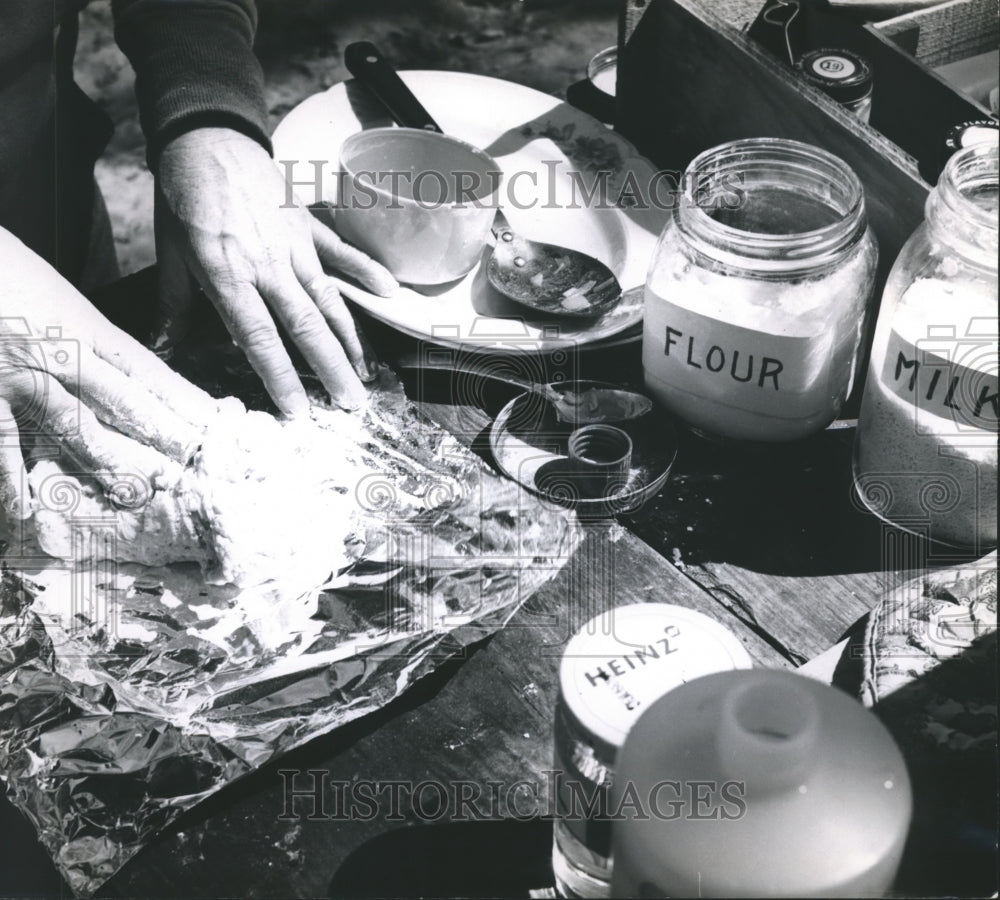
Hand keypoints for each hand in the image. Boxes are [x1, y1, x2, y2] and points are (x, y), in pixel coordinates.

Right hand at [0, 227, 222, 519]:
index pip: (146, 369)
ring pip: (73, 422)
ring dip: (108, 460)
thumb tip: (121, 370)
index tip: (214, 426)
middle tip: (198, 468)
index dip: (182, 401)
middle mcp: (58, 349)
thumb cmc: (0, 272)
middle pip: (122, 400)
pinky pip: (1, 435)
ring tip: (141, 492)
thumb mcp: (51, 293)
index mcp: (82, 324)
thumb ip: (85, 336)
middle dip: (163, 436)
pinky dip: (9, 472)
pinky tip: (24, 506)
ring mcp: (18, 372)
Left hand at [155, 127, 396, 415]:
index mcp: (229, 275)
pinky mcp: (309, 227)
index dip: (281, 376)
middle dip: (331, 369)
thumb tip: (162, 347)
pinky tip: (389, 293)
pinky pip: (342, 253)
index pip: (259, 337)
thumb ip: (174, 304)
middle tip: (351, 405)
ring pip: (329, 299)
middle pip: (306, 326)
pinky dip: (367, 272)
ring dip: (351, 340)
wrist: (207, 139)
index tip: (298, 410)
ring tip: (367, 374)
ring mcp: (294, 245)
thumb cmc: (184, 199)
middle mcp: (268, 265)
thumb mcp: (170, 254)